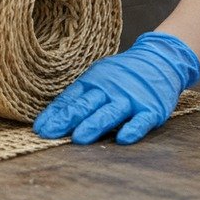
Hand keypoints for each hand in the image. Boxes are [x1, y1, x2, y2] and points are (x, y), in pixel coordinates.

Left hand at [33, 32, 199, 144]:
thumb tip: (52, 117)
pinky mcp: (152, 109)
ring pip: (109, 113)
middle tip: (50, 134)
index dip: (54, 114)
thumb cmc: (121, 76)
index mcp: (92, 82)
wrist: (160, 60)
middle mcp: (109, 90)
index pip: (69, 99)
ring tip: (78, 138)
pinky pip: (142, 120)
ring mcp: (130, 99)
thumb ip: (79, 97)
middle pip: (85, 106)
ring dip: (93, 125)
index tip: (39, 128)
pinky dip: (133, 129)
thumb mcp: (97, 78)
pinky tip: (123, 139)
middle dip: (66, 120)